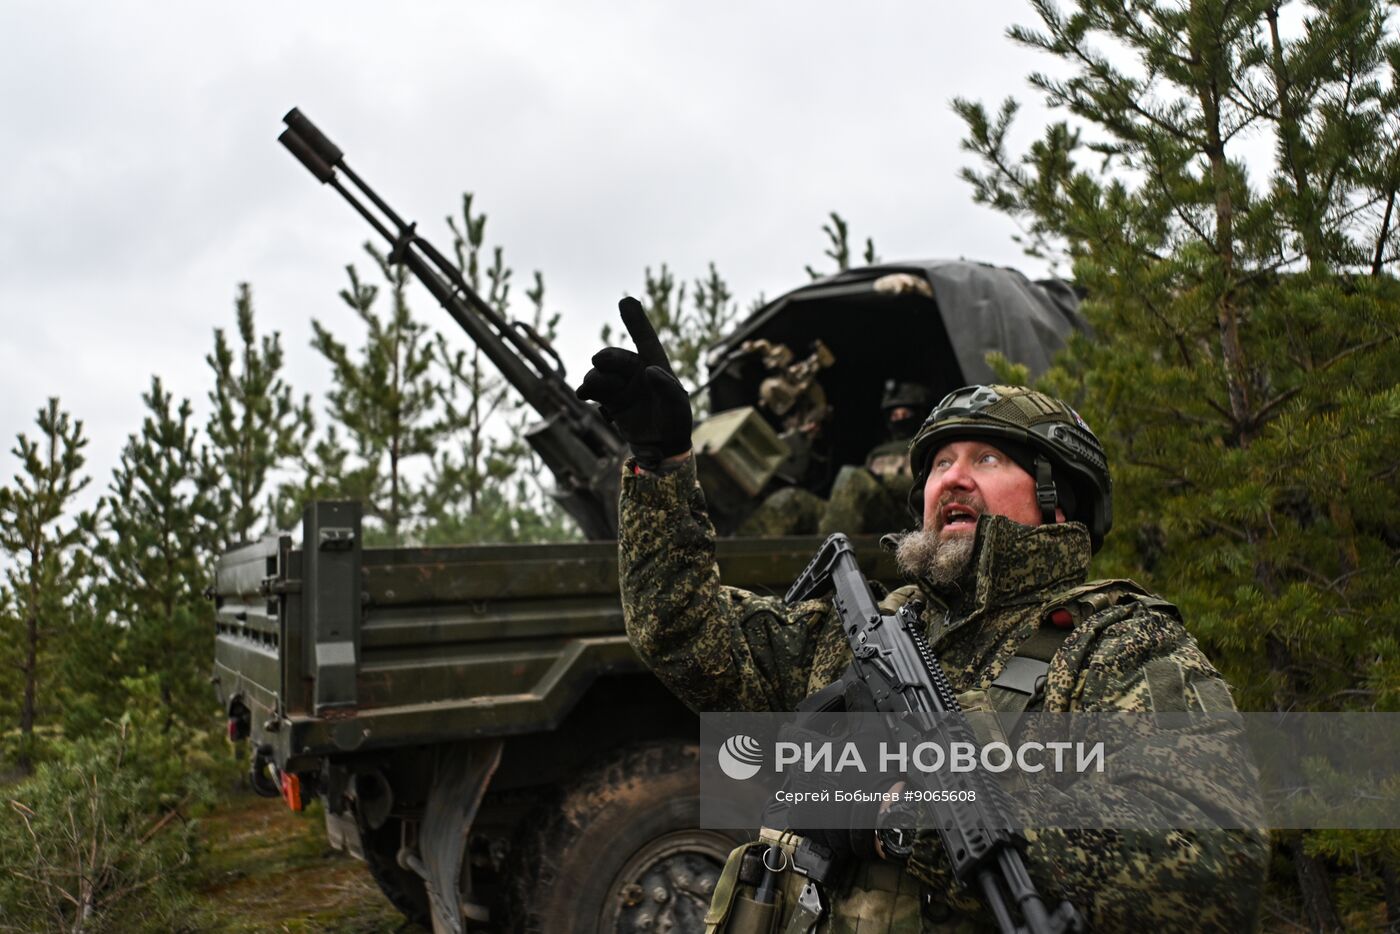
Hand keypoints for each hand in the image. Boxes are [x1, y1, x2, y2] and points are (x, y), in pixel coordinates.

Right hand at [575, 297, 692, 469]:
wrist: (662, 446)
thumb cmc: (675, 422)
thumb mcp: (677, 406)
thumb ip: (668, 388)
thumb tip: (650, 370)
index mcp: (656, 367)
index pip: (646, 340)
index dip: (637, 322)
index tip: (626, 301)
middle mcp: (637, 372)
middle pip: (617, 358)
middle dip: (608, 358)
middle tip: (599, 361)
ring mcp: (622, 386)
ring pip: (602, 374)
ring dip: (594, 378)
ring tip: (589, 389)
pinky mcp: (610, 400)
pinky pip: (594, 390)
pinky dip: (587, 390)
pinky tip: (582, 394)